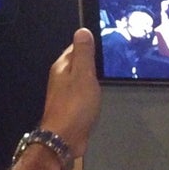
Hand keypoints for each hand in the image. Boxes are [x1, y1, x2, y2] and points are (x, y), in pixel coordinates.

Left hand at [40, 28, 100, 157]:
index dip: (90, 45)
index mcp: (62, 66)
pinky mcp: (69, 109)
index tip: (106, 45)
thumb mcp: (83, 74)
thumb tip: (82, 30)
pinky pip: (81, 96)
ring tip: (105, 79)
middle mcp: (60, 78)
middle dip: (91, 63)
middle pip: (77, 64)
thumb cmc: (75, 106)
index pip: (75, 47)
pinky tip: (97, 98)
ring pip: (79, 81)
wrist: (64, 139)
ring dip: (91, 79)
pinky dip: (89, 94)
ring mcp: (63, 95)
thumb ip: (84, 53)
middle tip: (109, 63)